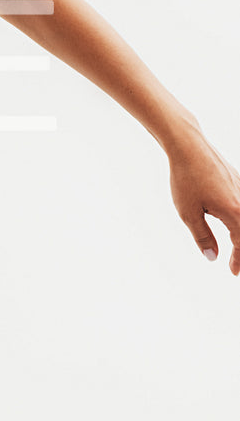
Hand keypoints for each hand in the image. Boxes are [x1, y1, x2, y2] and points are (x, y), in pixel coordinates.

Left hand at [166, 131, 239, 273]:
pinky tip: (234, 226)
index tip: (234, 272)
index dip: (239, 260)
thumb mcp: (188, 213)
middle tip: (237, 265)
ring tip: (236, 249)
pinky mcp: (239, 182)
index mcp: (235, 212)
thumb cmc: (186, 179)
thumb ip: (202, 236)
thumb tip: (212, 256)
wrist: (190, 148)